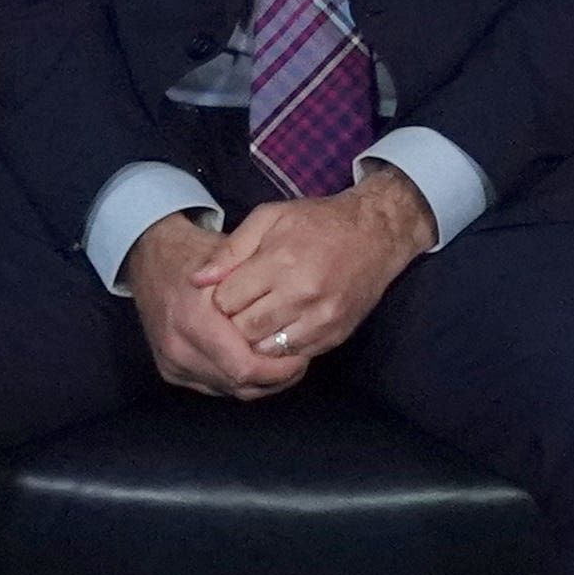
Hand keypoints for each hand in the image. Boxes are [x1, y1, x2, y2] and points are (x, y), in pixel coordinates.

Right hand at [120, 211, 311, 398]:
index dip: (279, 370)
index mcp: (194, 321)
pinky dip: (237, 380)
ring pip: (228, 390)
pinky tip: (256, 365)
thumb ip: (257, 284)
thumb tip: (293, 310)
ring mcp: (172, 364)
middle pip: (238, 385)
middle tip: (299, 363)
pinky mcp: (170, 371)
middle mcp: (179, 349)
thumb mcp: (229, 258)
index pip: (244, 367)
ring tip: (283, 364)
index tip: (301, 357)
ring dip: (258, 383)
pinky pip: (213, 386)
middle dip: (274, 379)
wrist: (149, 259)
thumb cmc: (193, 254)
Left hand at [191, 171, 436, 378]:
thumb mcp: (270, 218)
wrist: (376, 234)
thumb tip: (198, 280)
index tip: (227, 291)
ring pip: (266, 349)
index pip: (227, 301)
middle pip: (243, 330)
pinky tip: (281, 327)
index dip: (220, 298)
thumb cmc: (318, 222)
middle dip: (234, 322)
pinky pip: (294, 356)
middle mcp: (301, 294)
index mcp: (280, 262)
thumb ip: (231, 249)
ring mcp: (320, 319)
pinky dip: (281, 347)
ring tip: (258, 319)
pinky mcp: (335, 335)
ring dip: (256, 338)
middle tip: (239, 309)